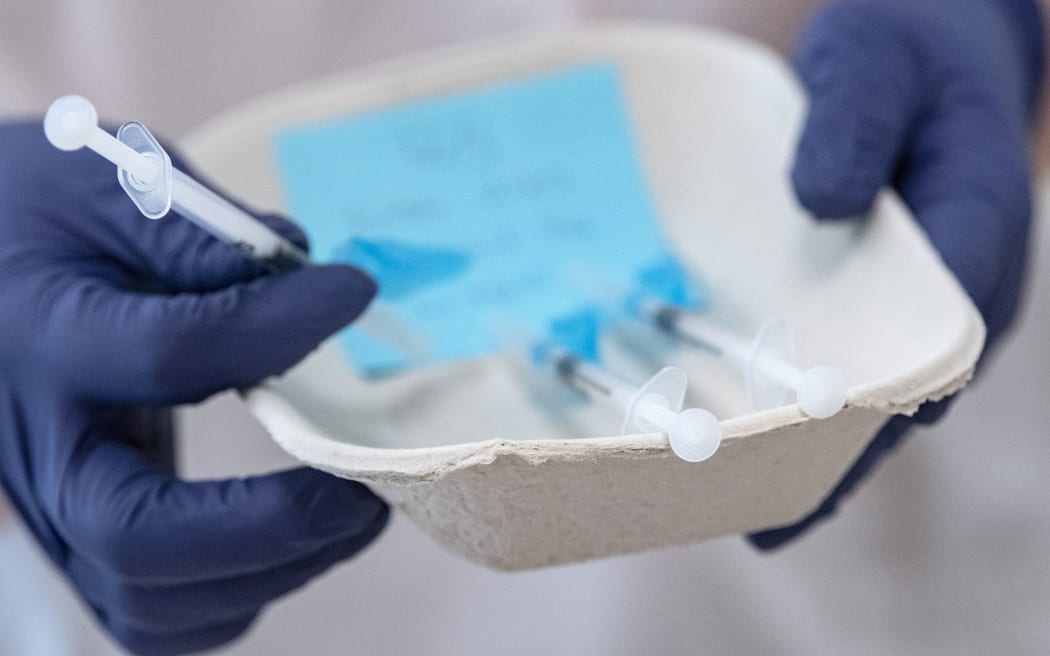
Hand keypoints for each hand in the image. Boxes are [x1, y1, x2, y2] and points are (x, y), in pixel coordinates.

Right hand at [0, 122, 388, 653]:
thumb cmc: (38, 217)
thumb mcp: (106, 190)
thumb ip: (202, 235)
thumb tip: (308, 273)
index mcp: (43, 337)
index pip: (169, 352)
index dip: (278, 325)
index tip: (351, 292)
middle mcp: (36, 443)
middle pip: (140, 534)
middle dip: (276, 524)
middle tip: (364, 487)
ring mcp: (50, 505)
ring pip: (148, 600)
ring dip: (270, 572)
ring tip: (349, 514)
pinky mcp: (76, 533)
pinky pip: (151, 612)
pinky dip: (233, 596)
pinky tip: (291, 542)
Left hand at [750, 0, 1043, 547]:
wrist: (924, 51)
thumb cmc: (902, 50)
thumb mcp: (872, 59)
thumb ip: (853, 119)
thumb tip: (818, 202)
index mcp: (976, 224)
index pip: (942, 334)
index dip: (882, 406)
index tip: (822, 464)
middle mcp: (962, 282)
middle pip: (909, 393)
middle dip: (840, 461)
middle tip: (766, 523)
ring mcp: (927, 300)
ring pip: (885, 397)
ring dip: (822, 453)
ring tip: (752, 514)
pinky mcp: (887, 300)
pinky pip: (858, 368)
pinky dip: (812, 411)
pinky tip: (756, 446)